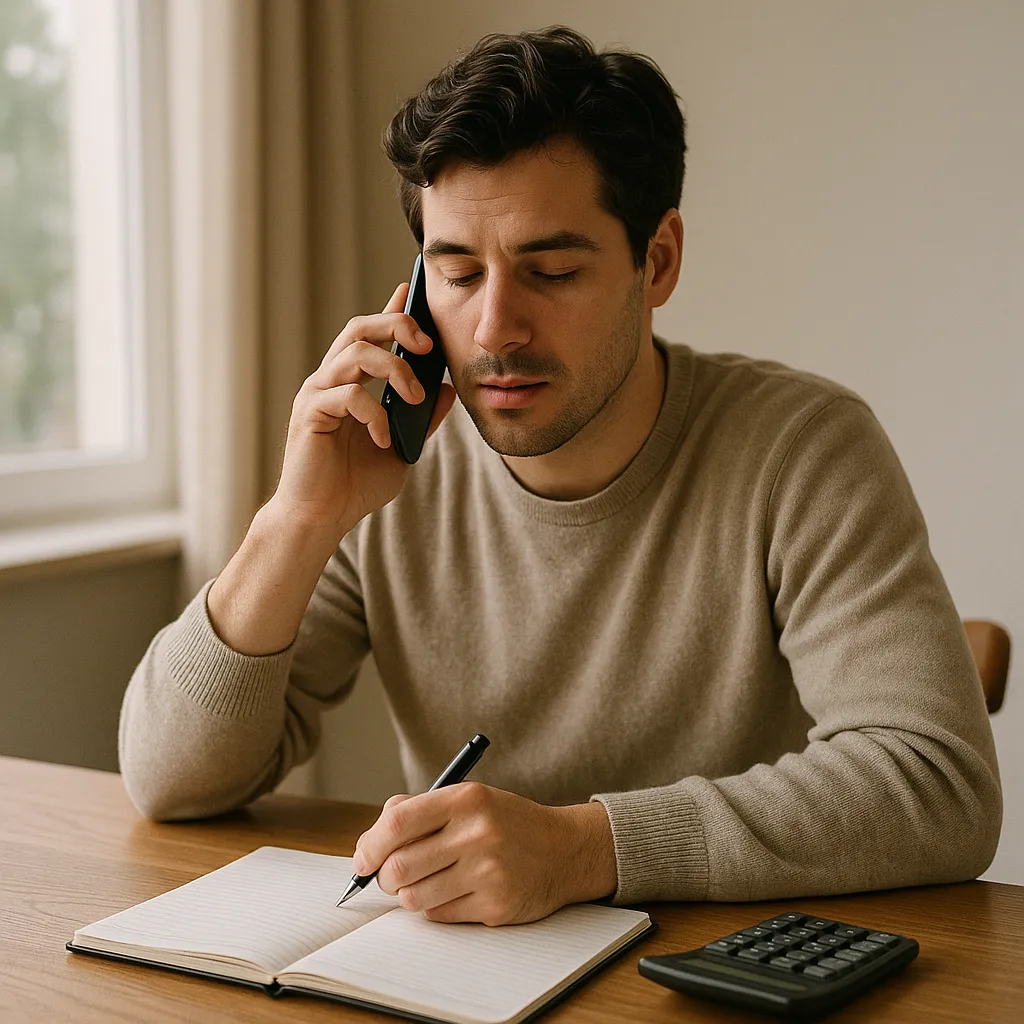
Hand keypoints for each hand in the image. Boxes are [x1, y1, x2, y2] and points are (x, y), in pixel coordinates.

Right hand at [270, 282, 456, 537]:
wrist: (323, 519)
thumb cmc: (355, 486)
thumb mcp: (403, 448)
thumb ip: (422, 419)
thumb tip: (448, 389)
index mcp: (351, 384)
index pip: (370, 334)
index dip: (391, 310)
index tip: (412, 289)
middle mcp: (330, 380)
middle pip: (359, 327)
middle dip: (397, 325)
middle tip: (427, 346)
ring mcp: (317, 394)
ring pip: (356, 351)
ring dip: (395, 368)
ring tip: (414, 397)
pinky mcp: (310, 413)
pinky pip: (348, 394)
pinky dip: (374, 413)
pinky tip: (382, 438)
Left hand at [352, 783, 617, 925]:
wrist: (565, 849)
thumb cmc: (506, 823)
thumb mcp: (469, 799)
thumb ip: (419, 810)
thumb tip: (368, 843)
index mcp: (466, 799)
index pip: (397, 823)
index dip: (369, 845)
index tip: (363, 860)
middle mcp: (477, 833)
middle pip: (398, 868)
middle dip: (385, 878)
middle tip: (391, 877)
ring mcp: (488, 872)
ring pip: (414, 898)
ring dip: (411, 895)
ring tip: (429, 882)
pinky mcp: (496, 905)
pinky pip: (440, 916)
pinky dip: (437, 908)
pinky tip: (457, 891)